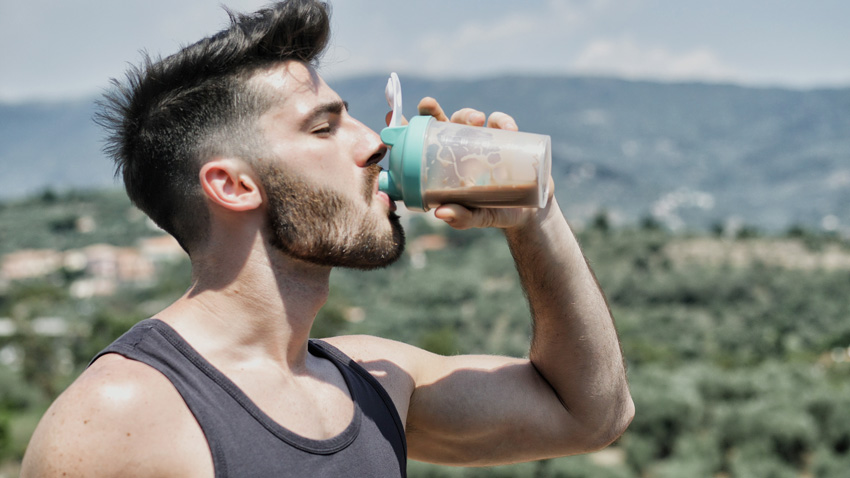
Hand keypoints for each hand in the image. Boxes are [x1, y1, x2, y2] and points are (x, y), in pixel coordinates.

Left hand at [415, 97, 553, 230]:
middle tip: (428, 105)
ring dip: (467, 114)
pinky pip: (500, 122)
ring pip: (467, 118)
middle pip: (440, 122)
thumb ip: (461, 217)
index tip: (391, 117)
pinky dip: (502, 121)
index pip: (419, 144)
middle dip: (431, 109)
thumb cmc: (493, 212)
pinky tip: (507, 128)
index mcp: (443, 164)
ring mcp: (481, 140)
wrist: (529, 211)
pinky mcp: (505, 137)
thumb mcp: (476, 217)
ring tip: (477, 119)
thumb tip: (442, 213)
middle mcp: (458, 147)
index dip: (404, 129)